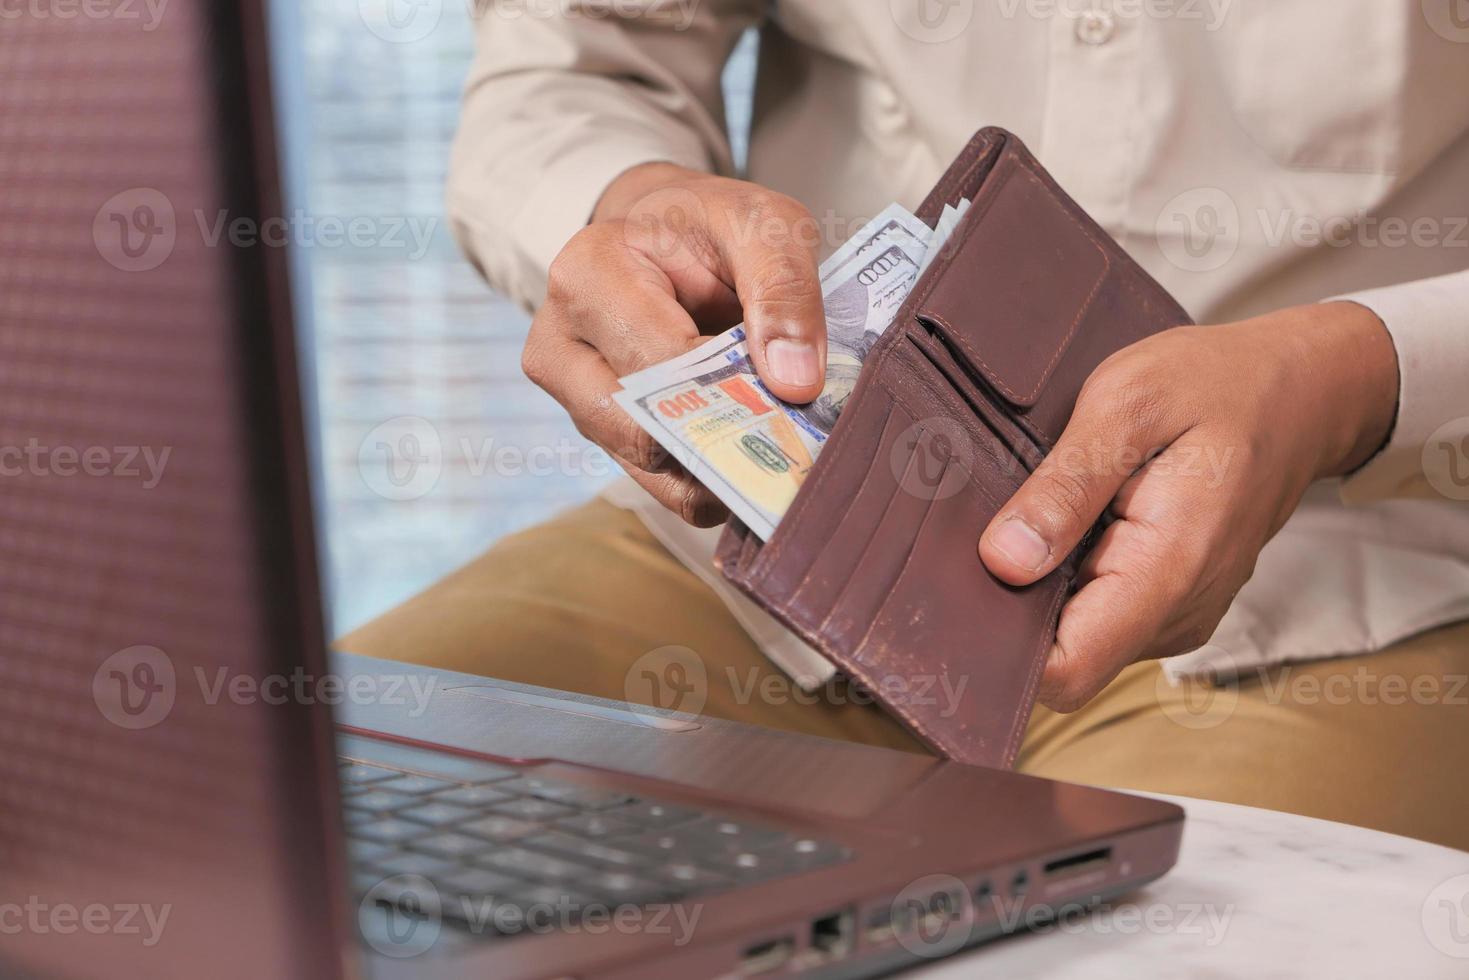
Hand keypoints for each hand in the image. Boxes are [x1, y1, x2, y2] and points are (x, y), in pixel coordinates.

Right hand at [522, 163, 826, 524]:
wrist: (665, 236)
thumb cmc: (707, 226)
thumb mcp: (762, 225)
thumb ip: (785, 289)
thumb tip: (794, 382)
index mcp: (586, 276)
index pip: (660, 362)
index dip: (731, 387)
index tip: (796, 393)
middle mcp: (561, 346)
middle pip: (644, 431)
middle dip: (725, 439)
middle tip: (797, 439)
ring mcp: (575, 399)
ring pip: (653, 472)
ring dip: (722, 469)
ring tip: (780, 451)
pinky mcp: (602, 434)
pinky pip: (662, 484)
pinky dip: (714, 481)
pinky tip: (754, 458)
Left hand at [978, 302, 1398, 710]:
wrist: (1304, 391)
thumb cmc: (1215, 384)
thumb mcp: (1127, 404)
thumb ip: (1065, 487)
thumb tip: (1004, 561)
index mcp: (1169, 568)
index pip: (1068, 671)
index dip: (1004, 647)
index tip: (963, 592)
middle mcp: (1177, 613)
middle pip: (1062, 658)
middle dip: (1015, 607)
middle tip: (997, 525)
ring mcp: (1177, 616)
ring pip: (1077, 638)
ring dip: (1044, 587)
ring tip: (1046, 511)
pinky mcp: (1170, 605)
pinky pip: (1100, 614)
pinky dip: (1071, 576)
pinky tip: (1072, 521)